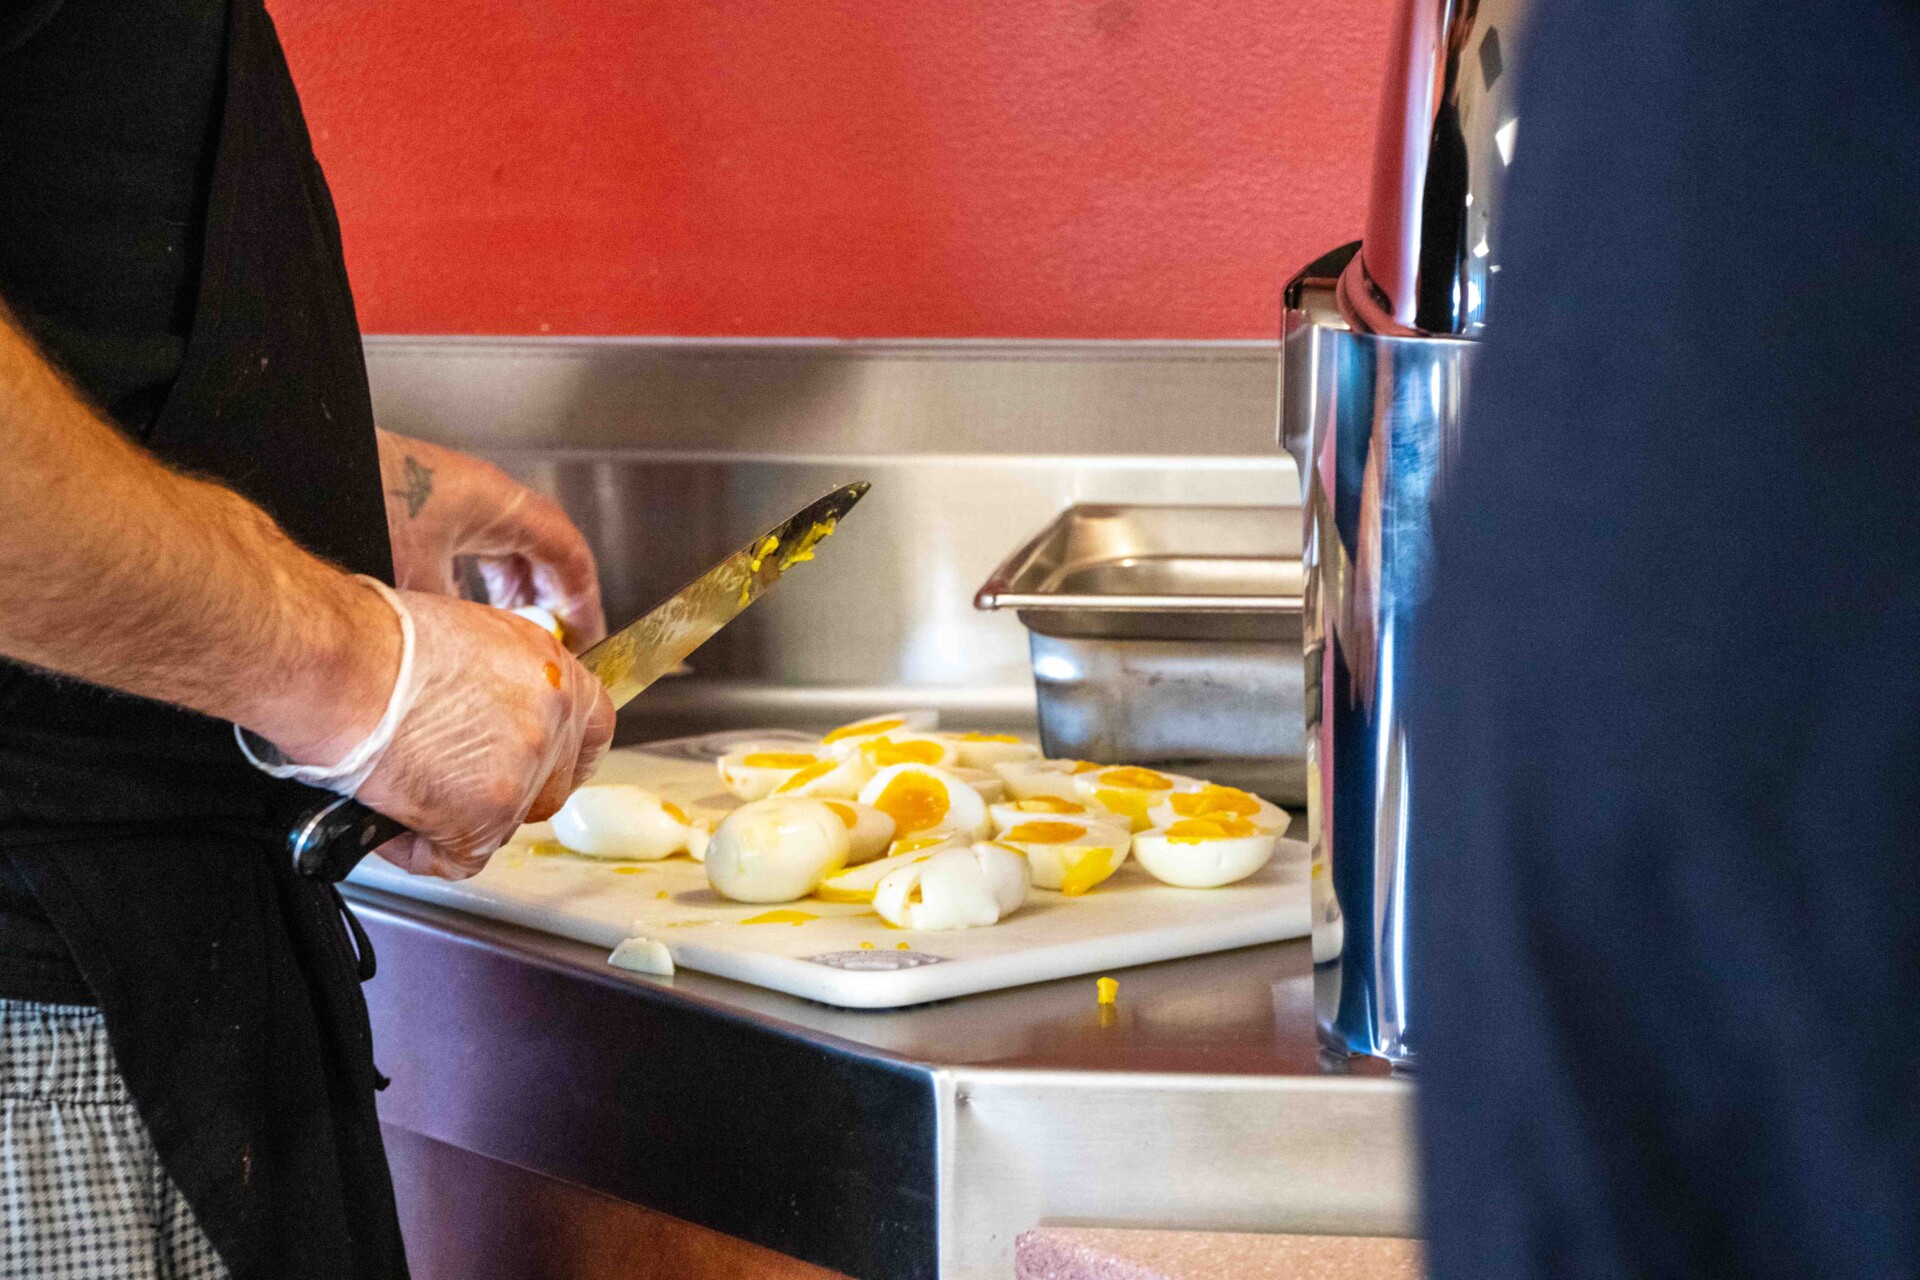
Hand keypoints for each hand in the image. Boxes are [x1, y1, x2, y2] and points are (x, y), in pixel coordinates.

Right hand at [346, 591, 614, 878]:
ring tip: (402, 785)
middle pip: (550, 786)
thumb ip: (502, 682)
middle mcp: (551, 721)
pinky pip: (458, 859)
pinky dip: (416, 847)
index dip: (564, 754)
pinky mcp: (484, 815)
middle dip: (505, 794)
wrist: (342, 664)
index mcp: (552, 672)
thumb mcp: (469, 637)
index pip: (592, 730)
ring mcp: (523, 772)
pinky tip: (386, 816)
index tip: (543, 765)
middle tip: (452, 782)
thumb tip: (492, 712)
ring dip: (455, 818)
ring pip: (503, 824)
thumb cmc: (381, 640)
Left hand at [377, 429, 607, 648]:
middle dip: (553, 596)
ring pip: (506, 546)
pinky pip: (472, 545)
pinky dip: (480, 579)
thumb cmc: (365, 504)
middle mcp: (482, 495)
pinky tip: (464, 609)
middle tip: (559, 636)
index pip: (566, 550)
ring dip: (516, 588)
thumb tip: (484, 654)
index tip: (587, 632)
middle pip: (542, 547)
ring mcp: (453, 498)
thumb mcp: (421, 580)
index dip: (582, 596)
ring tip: (515, 628)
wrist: (310, 470)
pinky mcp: (422, 506)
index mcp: (499, 504)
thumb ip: (461, 618)